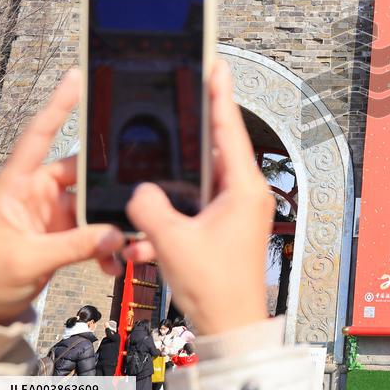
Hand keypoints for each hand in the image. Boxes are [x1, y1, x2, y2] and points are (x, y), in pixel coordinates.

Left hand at [0, 69, 124, 324]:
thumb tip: (115, 235)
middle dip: (110, 188)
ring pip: (95, 203)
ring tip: (123, 246)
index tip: (77, 78)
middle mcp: (36, 191)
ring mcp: (53, 211)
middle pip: (84, 172)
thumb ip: (74, 245)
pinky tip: (114, 260)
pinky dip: (108, 243)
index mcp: (16, 185)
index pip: (39, 135)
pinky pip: (96, 229)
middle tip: (134, 198)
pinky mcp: (64, 231)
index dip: (58, 106)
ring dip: (111, 224)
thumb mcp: (28, 260)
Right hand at [123, 61, 273, 335]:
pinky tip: (166, 187)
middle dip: (205, 117)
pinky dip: (185, 192)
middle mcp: (247, 194)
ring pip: (210, 171)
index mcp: (244, 189)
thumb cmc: (216, 286)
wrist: (231, 323)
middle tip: (196, 85)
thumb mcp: (173, 241)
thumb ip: (150, 208)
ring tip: (179, 127)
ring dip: (191, 157)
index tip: (217, 66)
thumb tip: (141, 191)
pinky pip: (204, 196)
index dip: (221, 95)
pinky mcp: (228, 224)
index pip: (230, 130)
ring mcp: (239, 209)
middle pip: (221, 145)